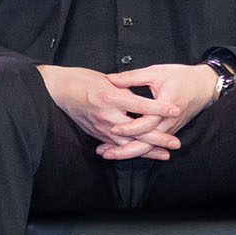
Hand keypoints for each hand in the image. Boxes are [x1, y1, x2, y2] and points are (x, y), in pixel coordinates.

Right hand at [37, 64, 185, 159]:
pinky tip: (145, 154)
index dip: (160, 108)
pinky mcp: (96, 134)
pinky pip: (116, 146)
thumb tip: (145, 99)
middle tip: (176, 144)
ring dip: (148, 150)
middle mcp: (106, 115)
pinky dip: (132, 151)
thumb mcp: (107, 79)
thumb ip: (127, 89)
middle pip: (137, 131)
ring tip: (165, 154)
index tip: (176, 110)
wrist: (59, 89)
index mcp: (111, 97)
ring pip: (128, 144)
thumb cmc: (83, 79)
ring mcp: (100, 127)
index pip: (141, 105)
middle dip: (159, 139)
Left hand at [99, 62, 219, 159]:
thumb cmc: (181, 77)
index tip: (114, 128)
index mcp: (166, 106)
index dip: (131, 127)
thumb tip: (110, 79)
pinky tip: (121, 150)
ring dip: (128, 152)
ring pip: (149, 147)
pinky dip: (137, 149)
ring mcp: (170, 129)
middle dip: (125, 150)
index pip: (147, 122)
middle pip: (147, 143)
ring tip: (109, 154)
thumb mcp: (156, 72)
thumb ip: (132, 77)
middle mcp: (168, 122)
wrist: (204, 86)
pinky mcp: (169, 131)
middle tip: (105, 152)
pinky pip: (152, 144)